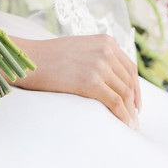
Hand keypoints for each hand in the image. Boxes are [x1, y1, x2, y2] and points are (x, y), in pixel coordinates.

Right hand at [9, 33, 141, 128]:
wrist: (31, 61)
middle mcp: (105, 51)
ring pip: (124, 94)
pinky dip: (122, 116)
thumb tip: (115, 81)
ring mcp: (99, 66)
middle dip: (134, 103)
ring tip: (130, 125)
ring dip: (129, 113)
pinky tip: (124, 124)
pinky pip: (115, 103)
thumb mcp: (81, 49)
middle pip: (128, 82)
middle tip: (135, 119)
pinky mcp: (91, 82)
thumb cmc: (51, 58)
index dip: (137, 89)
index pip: (130, 68)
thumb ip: (99, 58)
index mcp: (105, 42)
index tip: (137, 104)